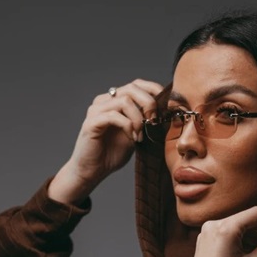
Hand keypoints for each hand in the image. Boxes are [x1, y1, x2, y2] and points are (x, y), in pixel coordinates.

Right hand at [49, 78, 164, 203]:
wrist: (92, 171)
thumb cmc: (111, 154)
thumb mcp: (134, 135)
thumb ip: (143, 121)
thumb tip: (163, 113)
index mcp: (115, 101)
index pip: (136, 85)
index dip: (153, 90)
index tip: (165, 106)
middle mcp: (104, 101)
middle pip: (131, 88)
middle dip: (148, 103)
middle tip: (153, 121)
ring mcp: (96, 110)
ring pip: (124, 101)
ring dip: (138, 119)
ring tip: (139, 136)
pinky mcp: (92, 122)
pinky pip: (114, 116)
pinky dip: (127, 126)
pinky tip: (131, 138)